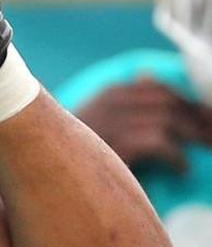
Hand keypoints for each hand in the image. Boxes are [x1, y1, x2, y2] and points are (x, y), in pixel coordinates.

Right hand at [75, 77, 211, 172]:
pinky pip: (159, 142)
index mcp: (111, 95)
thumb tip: (147, 75)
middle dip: (198, 118)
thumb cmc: (77, 154)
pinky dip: (176, 157)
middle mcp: (112, 103)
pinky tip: (183, 170)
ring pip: (168, 119)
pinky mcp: (115, 146)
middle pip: (169, 101)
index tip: (207, 118)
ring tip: (207, 151)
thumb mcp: (101, 120)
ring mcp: (112, 122)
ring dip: (194, 136)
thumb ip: (127, 101)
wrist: (50, 171)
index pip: (160, 89)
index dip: (189, 103)